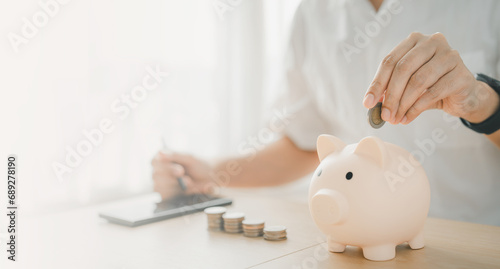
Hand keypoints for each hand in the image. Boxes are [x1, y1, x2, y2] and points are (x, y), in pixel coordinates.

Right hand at [151, 151, 212, 199]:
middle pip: (156, 175)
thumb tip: (160, 153)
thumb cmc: (199, 165)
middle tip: (184, 175)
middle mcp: (159, 169)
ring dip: (174, 185)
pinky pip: (162, 195)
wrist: (209, 178)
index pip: (155, 162)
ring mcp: (161, 182)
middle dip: (172, 177)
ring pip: (158, 186)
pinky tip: (181, 189)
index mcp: (163, 157)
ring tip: (188, 182)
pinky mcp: (165, 192)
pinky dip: (173, 192)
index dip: (166, 167)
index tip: (180, 171)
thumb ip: (175, 155)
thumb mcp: (189, 158)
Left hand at [363, 32, 498, 124]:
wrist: (464, 95)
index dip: (377, 83)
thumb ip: (390, 88)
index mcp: (415, 40)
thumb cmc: (431, 86)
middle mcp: (433, 42)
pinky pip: (433, 93)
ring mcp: (450, 56)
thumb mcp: (407, 84)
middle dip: (390, 95)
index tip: (368, 103)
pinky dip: (416, 109)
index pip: (390, 61)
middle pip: (403, 69)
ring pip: (418, 81)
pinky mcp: (461, 74)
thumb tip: (370, 102)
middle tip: (384, 115)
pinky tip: (407, 118)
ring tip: (395, 119)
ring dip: (403, 104)